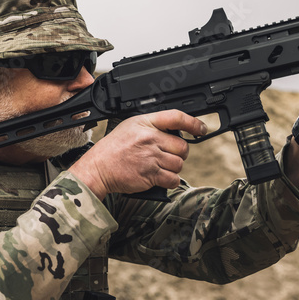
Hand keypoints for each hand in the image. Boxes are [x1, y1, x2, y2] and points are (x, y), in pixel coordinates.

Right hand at [69, 110, 207, 198]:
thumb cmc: (113, 149)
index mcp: (145, 123)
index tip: (200, 129)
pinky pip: (173, 179)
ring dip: (173, 168)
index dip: (193, 123)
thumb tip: (175, 132)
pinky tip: (160, 177)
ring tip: (160, 167)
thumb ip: (152, 127)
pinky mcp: (151, 175)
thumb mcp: (130, 127)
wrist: (98, 168)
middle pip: (182, 146)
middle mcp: (150, 138)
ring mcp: (151, 157)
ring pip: (179, 164)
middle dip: (179, 153)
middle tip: (168, 155)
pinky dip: (170, 181)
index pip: (176, 118)